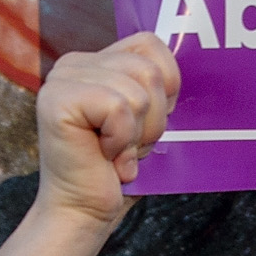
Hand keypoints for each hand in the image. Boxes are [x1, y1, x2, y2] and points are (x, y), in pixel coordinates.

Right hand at [32, 34, 178, 229]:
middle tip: (128, 146)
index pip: (149, 44)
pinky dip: (121, 140)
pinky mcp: (56, 99)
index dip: (166, 85)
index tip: (146, 122)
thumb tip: (198, 57)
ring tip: (116, 153)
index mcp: (95, 62)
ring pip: (137, 91)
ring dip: (137, 134)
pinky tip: (104, 156)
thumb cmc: (118, 171)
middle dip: (153, 118)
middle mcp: (74, 63)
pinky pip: (118, 106)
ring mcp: (62, 79)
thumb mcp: (146, 120)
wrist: (84, 211)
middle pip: (148, 69)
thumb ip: (158, 86)